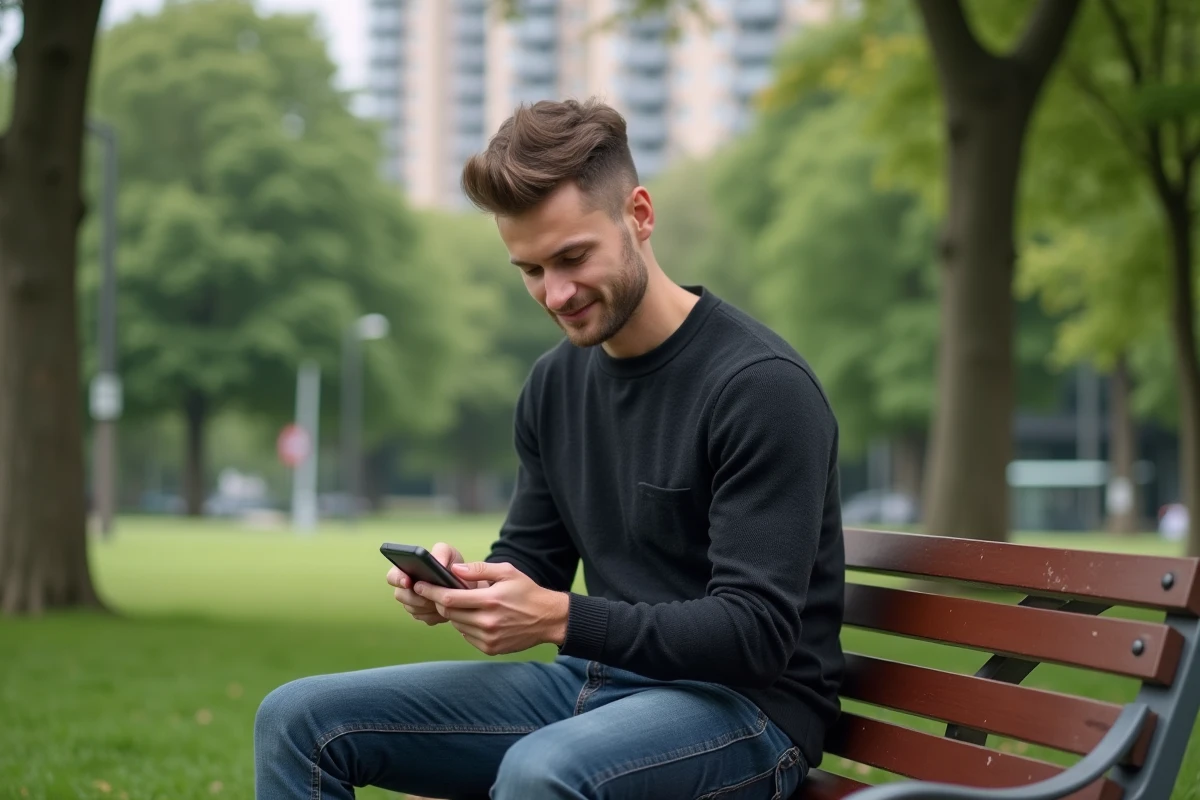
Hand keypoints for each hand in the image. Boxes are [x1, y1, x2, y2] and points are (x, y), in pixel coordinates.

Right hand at [386, 543, 486, 625]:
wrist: (466, 582)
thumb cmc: (451, 564)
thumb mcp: (448, 552)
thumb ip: (441, 552)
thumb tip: (437, 563)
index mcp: (407, 570)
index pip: (392, 576)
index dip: (398, 579)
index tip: (408, 582)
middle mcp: (406, 588)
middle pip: (401, 596)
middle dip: (416, 597)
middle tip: (431, 596)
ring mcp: (413, 603)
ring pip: (414, 609)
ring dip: (428, 606)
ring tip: (442, 600)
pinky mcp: (424, 615)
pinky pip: (426, 618)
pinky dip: (436, 614)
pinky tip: (446, 608)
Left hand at [414, 561, 568, 655]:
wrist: (548, 619)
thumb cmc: (527, 591)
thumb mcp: (507, 572)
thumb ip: (480, 569)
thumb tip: (455, 570)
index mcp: (490, 600)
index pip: (449, 598)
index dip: (431, 591)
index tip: (419, 585)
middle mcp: (487, 622)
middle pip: (448, 613)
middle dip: (439, 602)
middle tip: (437, 593)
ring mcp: (488, 637)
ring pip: (456, 625)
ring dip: (453, 614)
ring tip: (462, 604)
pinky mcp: (490, 648)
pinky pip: (466, 636)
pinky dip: (465, 626)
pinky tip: (475, 617)